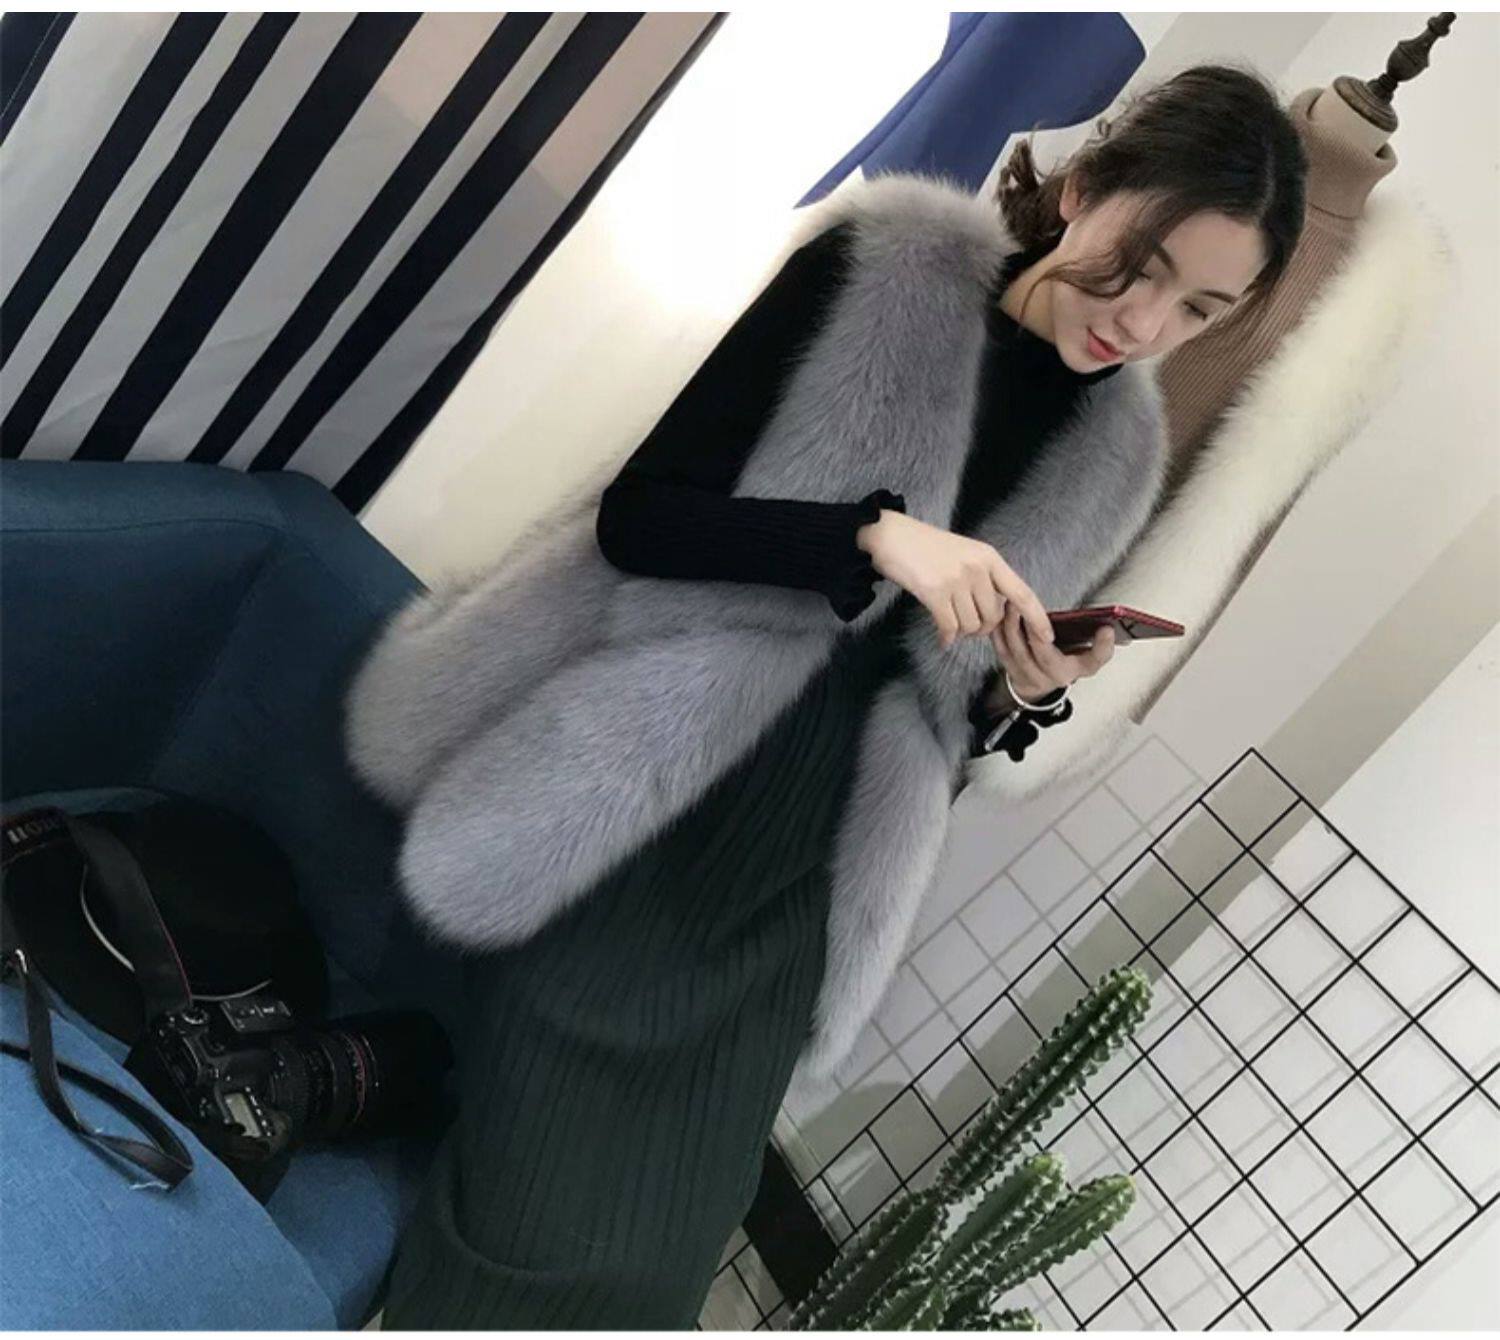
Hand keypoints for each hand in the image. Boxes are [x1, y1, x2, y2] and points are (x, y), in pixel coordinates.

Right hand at [858, 510, 1053, 651]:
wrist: (892, 536)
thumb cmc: (927, 547)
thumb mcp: (965, 553)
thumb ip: (984, 578)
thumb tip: (997, 613)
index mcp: (989, 558)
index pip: (1021, 592)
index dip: (1037, 617)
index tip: (1047, 636)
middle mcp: (977, 568)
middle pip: (993, 617)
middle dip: (981, 628)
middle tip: (965, 622)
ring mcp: (956, 579)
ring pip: (970, 625)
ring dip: (960, 630)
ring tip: (949, 619)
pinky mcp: (934, 592)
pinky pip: (949, 627)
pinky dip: (946, 636)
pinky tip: (942, 637)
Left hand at [988, 602, 1114, 705]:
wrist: (1038, 682)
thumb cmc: (1062, 659)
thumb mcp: (1081, 649)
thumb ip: (1091, 636)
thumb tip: (1108, 621)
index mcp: (1077, 668)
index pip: (1093, 661)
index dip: (1102, 648)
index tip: (1106, 630)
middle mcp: (1055, 676)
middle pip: (1046, 656)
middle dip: (1036, 630)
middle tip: (1029, 606)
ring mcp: (1032, 676)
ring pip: (1019, 653)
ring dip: (1012, 627)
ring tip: (1011, 604)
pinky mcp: (1011, 671)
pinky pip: (1002, 651)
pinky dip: (998, 633)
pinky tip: (997, 616)